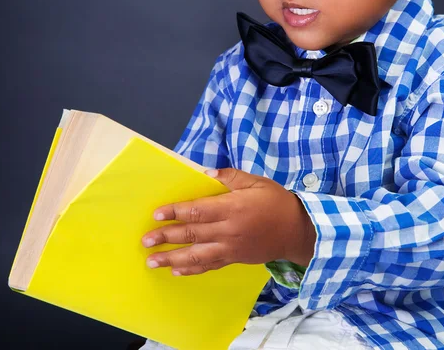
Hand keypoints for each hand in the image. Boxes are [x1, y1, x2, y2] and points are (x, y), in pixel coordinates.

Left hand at [141, 167, 316, 275]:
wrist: (297, 230)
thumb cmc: (276, 201)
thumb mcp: (256, 181)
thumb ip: (231, 177)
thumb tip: (207, 172)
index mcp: (232, 207)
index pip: (197, 210)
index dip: (175, 212)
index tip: (156, 214)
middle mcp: (228, 230)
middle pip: (191, 234)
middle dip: (166, 237)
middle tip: (145, 240)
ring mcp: (230, 247)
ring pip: (196, 255)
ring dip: (172, 259)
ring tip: (152, 262)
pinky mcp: (234, 259)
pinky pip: (209, 266)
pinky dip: (191, 270)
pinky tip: (176, 271)